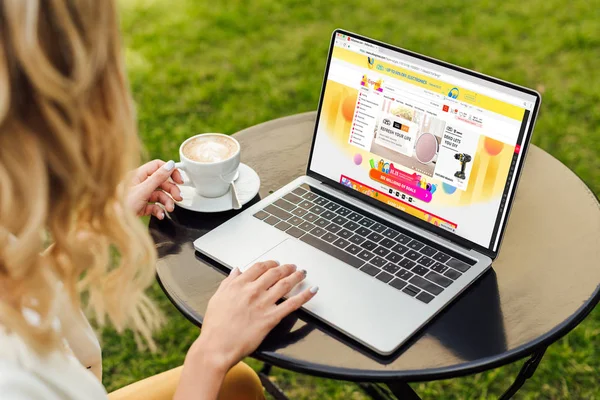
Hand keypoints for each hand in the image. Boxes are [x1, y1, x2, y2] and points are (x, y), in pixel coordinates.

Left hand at [126, 159, 183, 218]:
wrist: (113, 223)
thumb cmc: (122, 205)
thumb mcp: (143, 190)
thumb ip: (158, 177)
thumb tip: (171, 164)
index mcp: (138, 175)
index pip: (158, 166)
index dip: (170, 171)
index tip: (179, 180)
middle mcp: (139, 183)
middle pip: (161, 182)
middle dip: (171, 190)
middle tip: (178, 198)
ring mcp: (140, 195)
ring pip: (159, 195)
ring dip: (167, 202)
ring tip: (170, 209)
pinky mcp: (141, 206)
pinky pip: (154, 205)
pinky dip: (159, 210)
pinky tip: (161, 215)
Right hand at [193, 261, 317, 370]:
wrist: (217, 347)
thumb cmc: (215, 327)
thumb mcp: (217, 298)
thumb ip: (228, 282)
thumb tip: (236, 271)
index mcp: (239, 284)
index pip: (259, 267)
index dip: (270, 264)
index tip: (275, 264)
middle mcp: (253, 291)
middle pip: (274, 273)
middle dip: (286, 268)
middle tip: (292, 267)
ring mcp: (263, 303)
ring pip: (285, 284)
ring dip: (296, 276)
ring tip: (302, 273)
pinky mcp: (271, 318)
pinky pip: (292, 304)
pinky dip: (305, 296)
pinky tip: (312, 290)